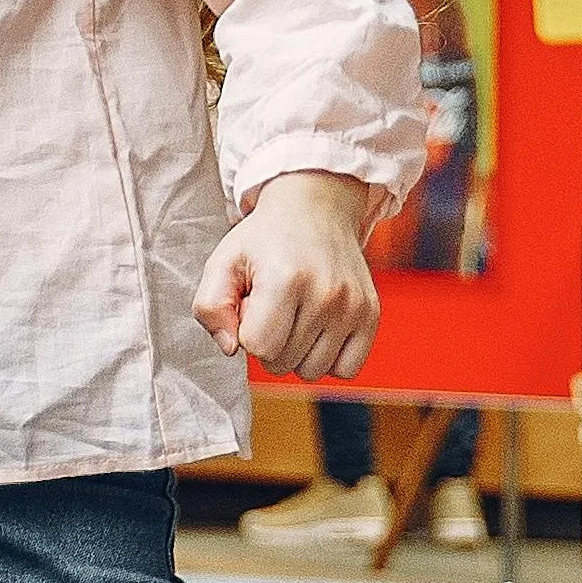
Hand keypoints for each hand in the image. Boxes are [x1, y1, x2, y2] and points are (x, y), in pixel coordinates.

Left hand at [197, 172, 385, 380]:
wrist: (314, 210)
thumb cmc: (264, 240)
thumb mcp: (222, 262)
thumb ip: (210, 307)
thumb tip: (231, 349)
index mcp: (285, 278)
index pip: (258, 346)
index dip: (245, 331)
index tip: (252, 304)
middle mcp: (327, 294)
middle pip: (282, 363)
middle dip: (268, 341)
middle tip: (273, 306)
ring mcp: (353, 307)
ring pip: (312, 372)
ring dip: (295, 353)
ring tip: (294, 315)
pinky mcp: (371, 315)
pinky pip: (346, 370)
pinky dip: (327, 359)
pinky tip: (316, 330)